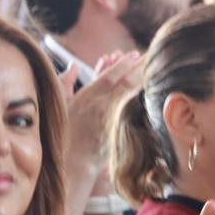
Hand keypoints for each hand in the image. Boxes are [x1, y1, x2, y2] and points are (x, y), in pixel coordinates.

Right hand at [62, 51, 144, 168]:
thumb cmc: (64, 132)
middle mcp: (102, 106)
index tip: (133, 54)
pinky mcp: (122, 129)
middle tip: (151, 55)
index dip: (123, 64)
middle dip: (139, 67)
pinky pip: (136, 109)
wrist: (75, 160)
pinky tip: (152, 90)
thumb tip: (72, 66)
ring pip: (134, 94)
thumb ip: (65, 82)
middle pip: (126, 82)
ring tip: (154, 68)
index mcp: (87, 97)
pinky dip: (144, 97)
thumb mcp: (60, 105)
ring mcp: (114, 118)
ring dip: (144, 80)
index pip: (110, 76)